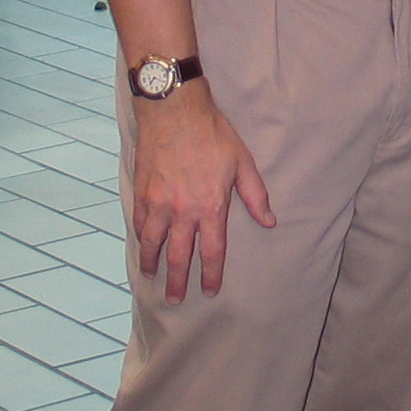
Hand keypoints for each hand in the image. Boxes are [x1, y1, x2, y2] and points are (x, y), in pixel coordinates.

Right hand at [130, 84, 273, 301]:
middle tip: (175, 298)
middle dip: (177, 282)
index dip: (211, 275)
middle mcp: (182, 211)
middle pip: (179, 257)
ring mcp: (158, 203)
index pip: (212, 252)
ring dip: (153, 264)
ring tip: (152, 276)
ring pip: (153, 244)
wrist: (174, 111)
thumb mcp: (242, 162)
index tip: (209, 291)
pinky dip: (142, 238)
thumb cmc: (212, 134)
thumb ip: (255, 195)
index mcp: (210, 207)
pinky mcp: (142, 193)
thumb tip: (269, 221)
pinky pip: (140, 224)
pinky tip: (144, 244)